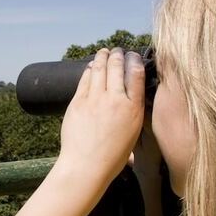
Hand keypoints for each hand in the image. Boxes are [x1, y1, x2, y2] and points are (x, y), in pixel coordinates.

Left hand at [57, 47, 145, 182]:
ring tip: (104, 52)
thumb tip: (132, 106)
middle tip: (117, 50)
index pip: (137, 75)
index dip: (135, 60)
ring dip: (102, 57)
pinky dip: (89, 70)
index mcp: (133, 109)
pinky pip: (85, 79)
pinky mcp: (78, 102)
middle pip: (117, 67)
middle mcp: (115, 100)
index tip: (133, 56)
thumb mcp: (132, 135)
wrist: (86, 165)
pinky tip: (92, 66)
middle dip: (118, 55)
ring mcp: (95, 99)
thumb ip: (133, 115)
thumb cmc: (111, 157)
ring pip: (100, 69)